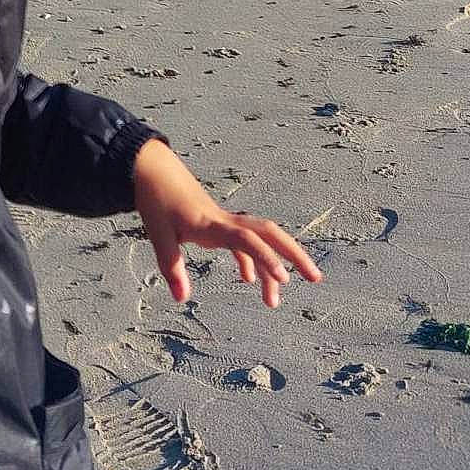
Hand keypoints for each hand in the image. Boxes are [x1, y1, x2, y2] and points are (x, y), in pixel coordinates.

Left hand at [132, 139, 321, 309]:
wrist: (153, 168)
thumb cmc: (156, 199)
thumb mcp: (159, 233)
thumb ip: (171, 266)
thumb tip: (182, 298)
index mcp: (213, 224)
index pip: (247, 240)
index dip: (266, 258)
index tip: (283, 279)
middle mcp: (226, 221)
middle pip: (270, 234)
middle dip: (294, 254)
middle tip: (316, 278)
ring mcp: (225, 222)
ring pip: (260, 241)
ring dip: (272, 266)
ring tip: (274, 301)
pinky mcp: (218, 225)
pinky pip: (243, 244)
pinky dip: (250, 261)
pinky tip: (248, 280)